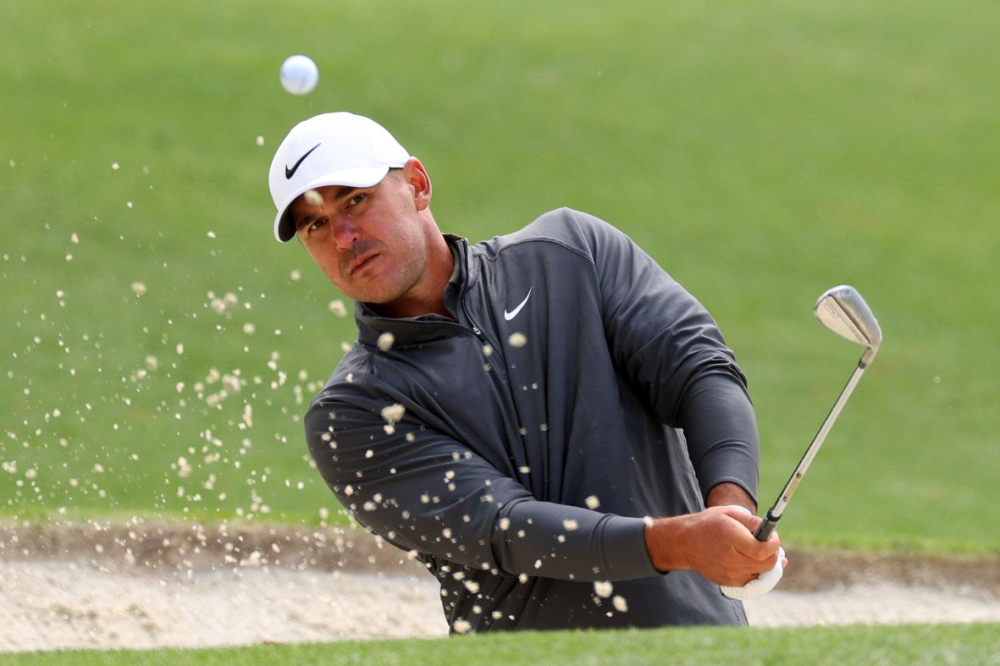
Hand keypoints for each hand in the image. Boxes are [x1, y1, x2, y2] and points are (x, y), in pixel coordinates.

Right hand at [644, 505, 780, 586]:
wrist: (684, 543)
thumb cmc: (707, 524)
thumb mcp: (729, 513)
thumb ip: (752, 521)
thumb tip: (769, 530)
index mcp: (731, 539)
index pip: (763, 551)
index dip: (774, 544)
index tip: (772, 537)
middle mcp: (731, 559)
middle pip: (767, 564)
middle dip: (773, 553)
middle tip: (768, 543)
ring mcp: (730, 574)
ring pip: (763, 573)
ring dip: (766, 562)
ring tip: (759, 550)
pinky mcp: (729, 582)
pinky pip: (753, 580)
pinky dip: (757, 571)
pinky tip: (751, 560)